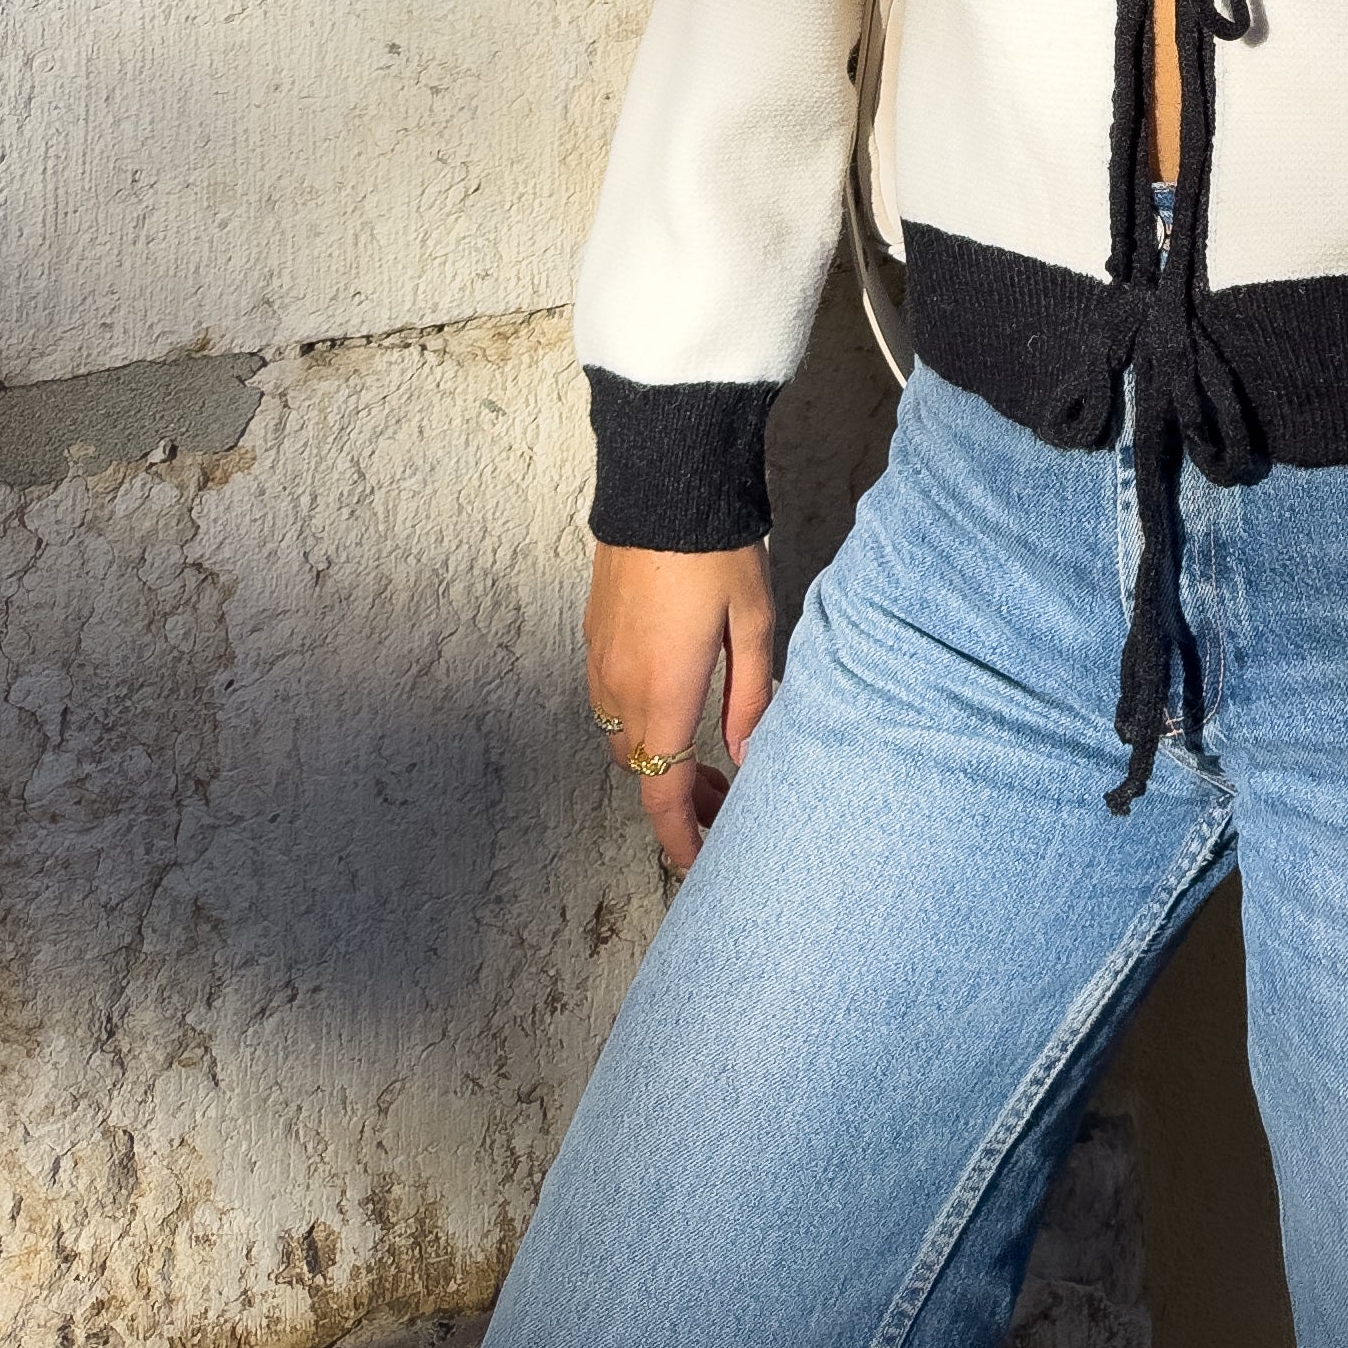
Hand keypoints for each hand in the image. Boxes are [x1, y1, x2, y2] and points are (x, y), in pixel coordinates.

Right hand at [585, 541, 775, 874]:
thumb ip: (752, 696)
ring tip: (701, 755)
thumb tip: (748, 756)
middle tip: (722, 797)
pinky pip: (608, 698)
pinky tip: (673, 700)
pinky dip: (637, 718)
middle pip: (640, 768)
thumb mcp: (755, 623)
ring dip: (655, 755)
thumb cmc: (719, 553)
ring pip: (620, 735)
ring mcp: (599, 660)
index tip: (699, 864)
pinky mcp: (592, 634)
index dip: (679, 838)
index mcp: (663, 694)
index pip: (661, 792)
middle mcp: (619, 688)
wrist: (664, 483)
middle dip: (676, 795)